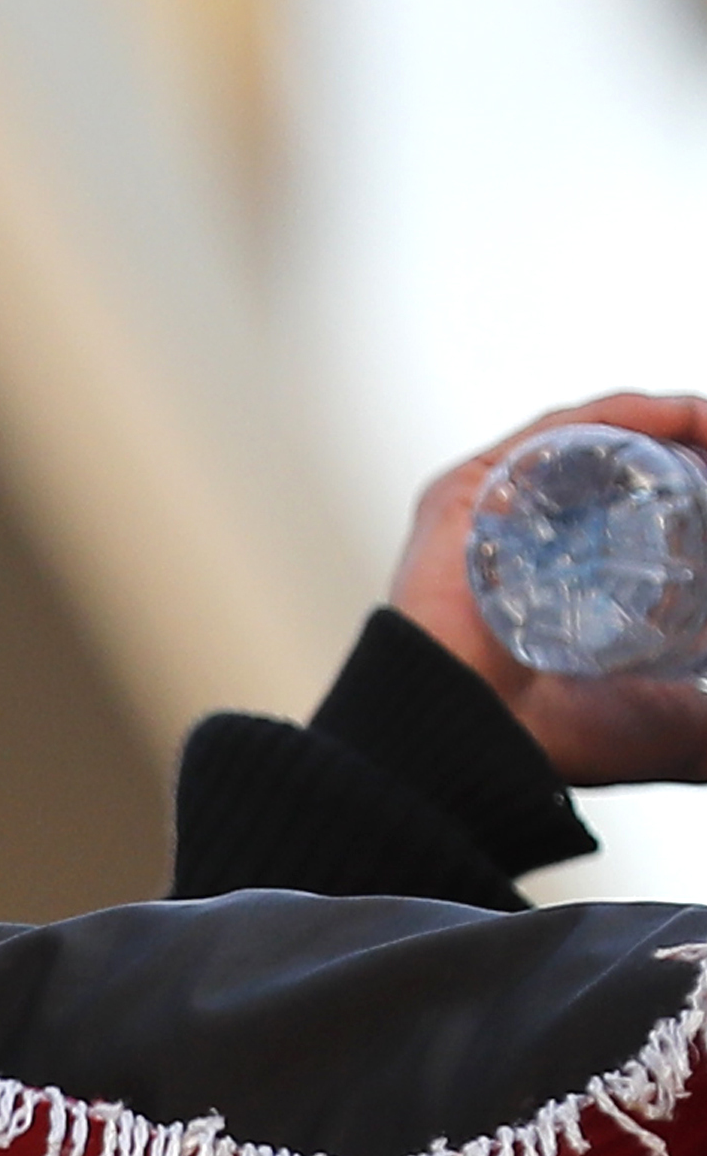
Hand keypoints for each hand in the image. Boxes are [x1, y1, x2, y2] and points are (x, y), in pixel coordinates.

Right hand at [387, 390, 706, 788]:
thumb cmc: (554, 740)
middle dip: (701, 462)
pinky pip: (562, 430)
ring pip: (605, 443)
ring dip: (683, 430)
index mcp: (569, 581)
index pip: (653, 514)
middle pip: (635, 472)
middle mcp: (532, 537)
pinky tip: (692, 420)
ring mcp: (499, 508)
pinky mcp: (471, 486)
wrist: (476, 741)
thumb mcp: (678, 720)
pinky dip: (635, 415)